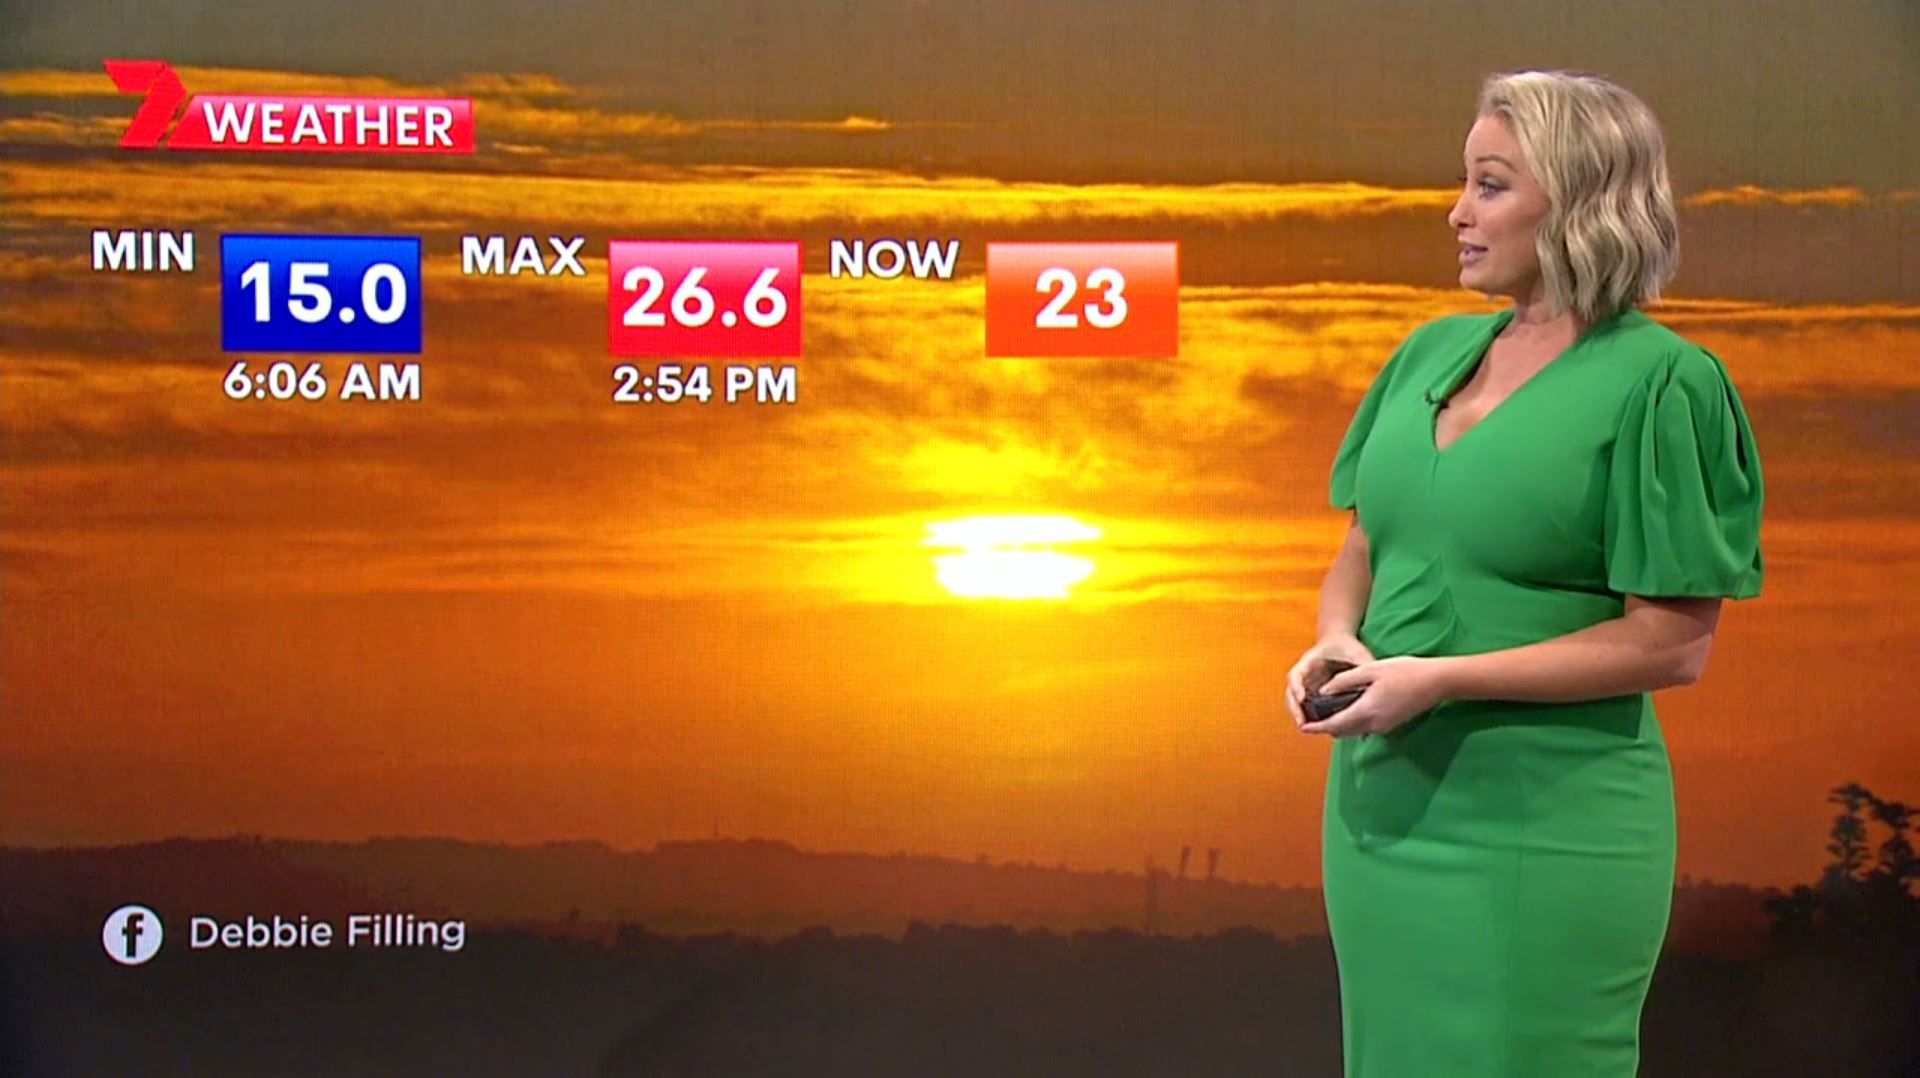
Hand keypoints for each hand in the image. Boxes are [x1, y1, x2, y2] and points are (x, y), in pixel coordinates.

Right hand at [1285, 633, 1375, 729]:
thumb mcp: (1357, 655)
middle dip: (1294, 708)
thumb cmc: (1348, 648)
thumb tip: (1374, 688)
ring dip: (1299, 715)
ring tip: (1307, 729)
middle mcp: (1303, 673)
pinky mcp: (1310, 692)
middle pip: (1291, 692)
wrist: (1340, 642)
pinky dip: (1308, 716)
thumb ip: (1364, 669)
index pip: (1297, 674)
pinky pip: (1305, 706)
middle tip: (1302, 723)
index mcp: (1310, 661)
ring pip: (1294, 701)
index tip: (1301, 698)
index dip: (1297, 686)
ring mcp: (1305, 683)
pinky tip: (1317, 727)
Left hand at [1299, 655, 1450, 737]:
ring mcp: (1384, 726)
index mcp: (1366, 710)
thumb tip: (1323, 692)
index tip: (1302, 728)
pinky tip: (1348, 708)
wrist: (1436, 682)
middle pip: (1342, 731)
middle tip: (1311, 717)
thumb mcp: (1370, 670)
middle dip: (1326, 727)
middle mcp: (1374, 724)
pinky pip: (1365, 727)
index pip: (1335, 725)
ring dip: (1339, 725)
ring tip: (1325, 712)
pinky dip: (1352, 722)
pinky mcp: (1391, 724)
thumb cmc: (1404, 671)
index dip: (1317, 727)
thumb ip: (1344, 681)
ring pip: (1354, 730)